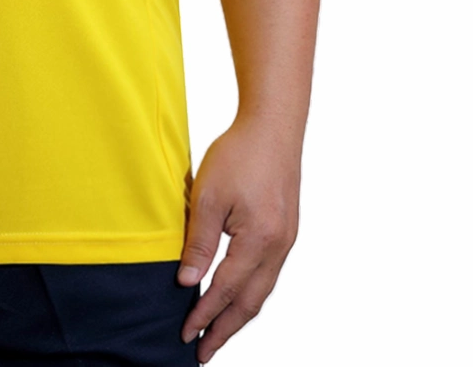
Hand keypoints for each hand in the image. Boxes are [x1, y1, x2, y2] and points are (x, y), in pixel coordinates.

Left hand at [176, 116, 301, 362]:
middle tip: (203, 352)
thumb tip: (187, 282)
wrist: (273, 127)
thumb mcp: (208, 195)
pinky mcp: (286, 232)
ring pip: (261, 292)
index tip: (186, 335)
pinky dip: (250, 294)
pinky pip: (268, 275)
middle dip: (226, 330)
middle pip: (250, 303)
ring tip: (218, 332)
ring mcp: (286, 241)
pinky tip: (236, 297)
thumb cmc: (239, 154)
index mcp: (259, 240)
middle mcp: (278, 248)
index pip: (226, 290)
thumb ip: (200, 242)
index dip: (204, 315)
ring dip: (239, 316)